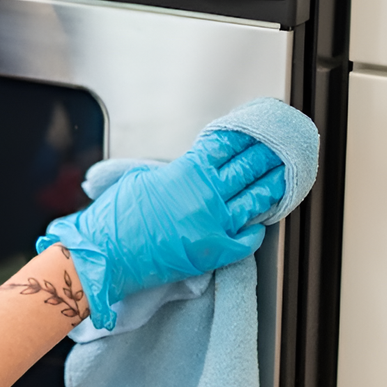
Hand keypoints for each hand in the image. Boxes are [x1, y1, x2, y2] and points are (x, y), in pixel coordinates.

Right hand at [39, 128, 285, 327]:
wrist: (103, 256)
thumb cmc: (114, 220)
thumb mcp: (140, 180)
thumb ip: (172, 172)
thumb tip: (190, 169)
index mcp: (185, 171)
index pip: (226, 146)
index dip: (244, 136)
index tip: (256, 131)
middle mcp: (204, 195)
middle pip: (247, 168)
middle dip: (266, 156)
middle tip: (280, 149)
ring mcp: (212, 224)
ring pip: (255, 201)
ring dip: (271, 187)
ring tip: (283, 178)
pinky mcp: (213, 253)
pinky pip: (247, 240)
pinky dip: (257, 231)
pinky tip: (261, 224)